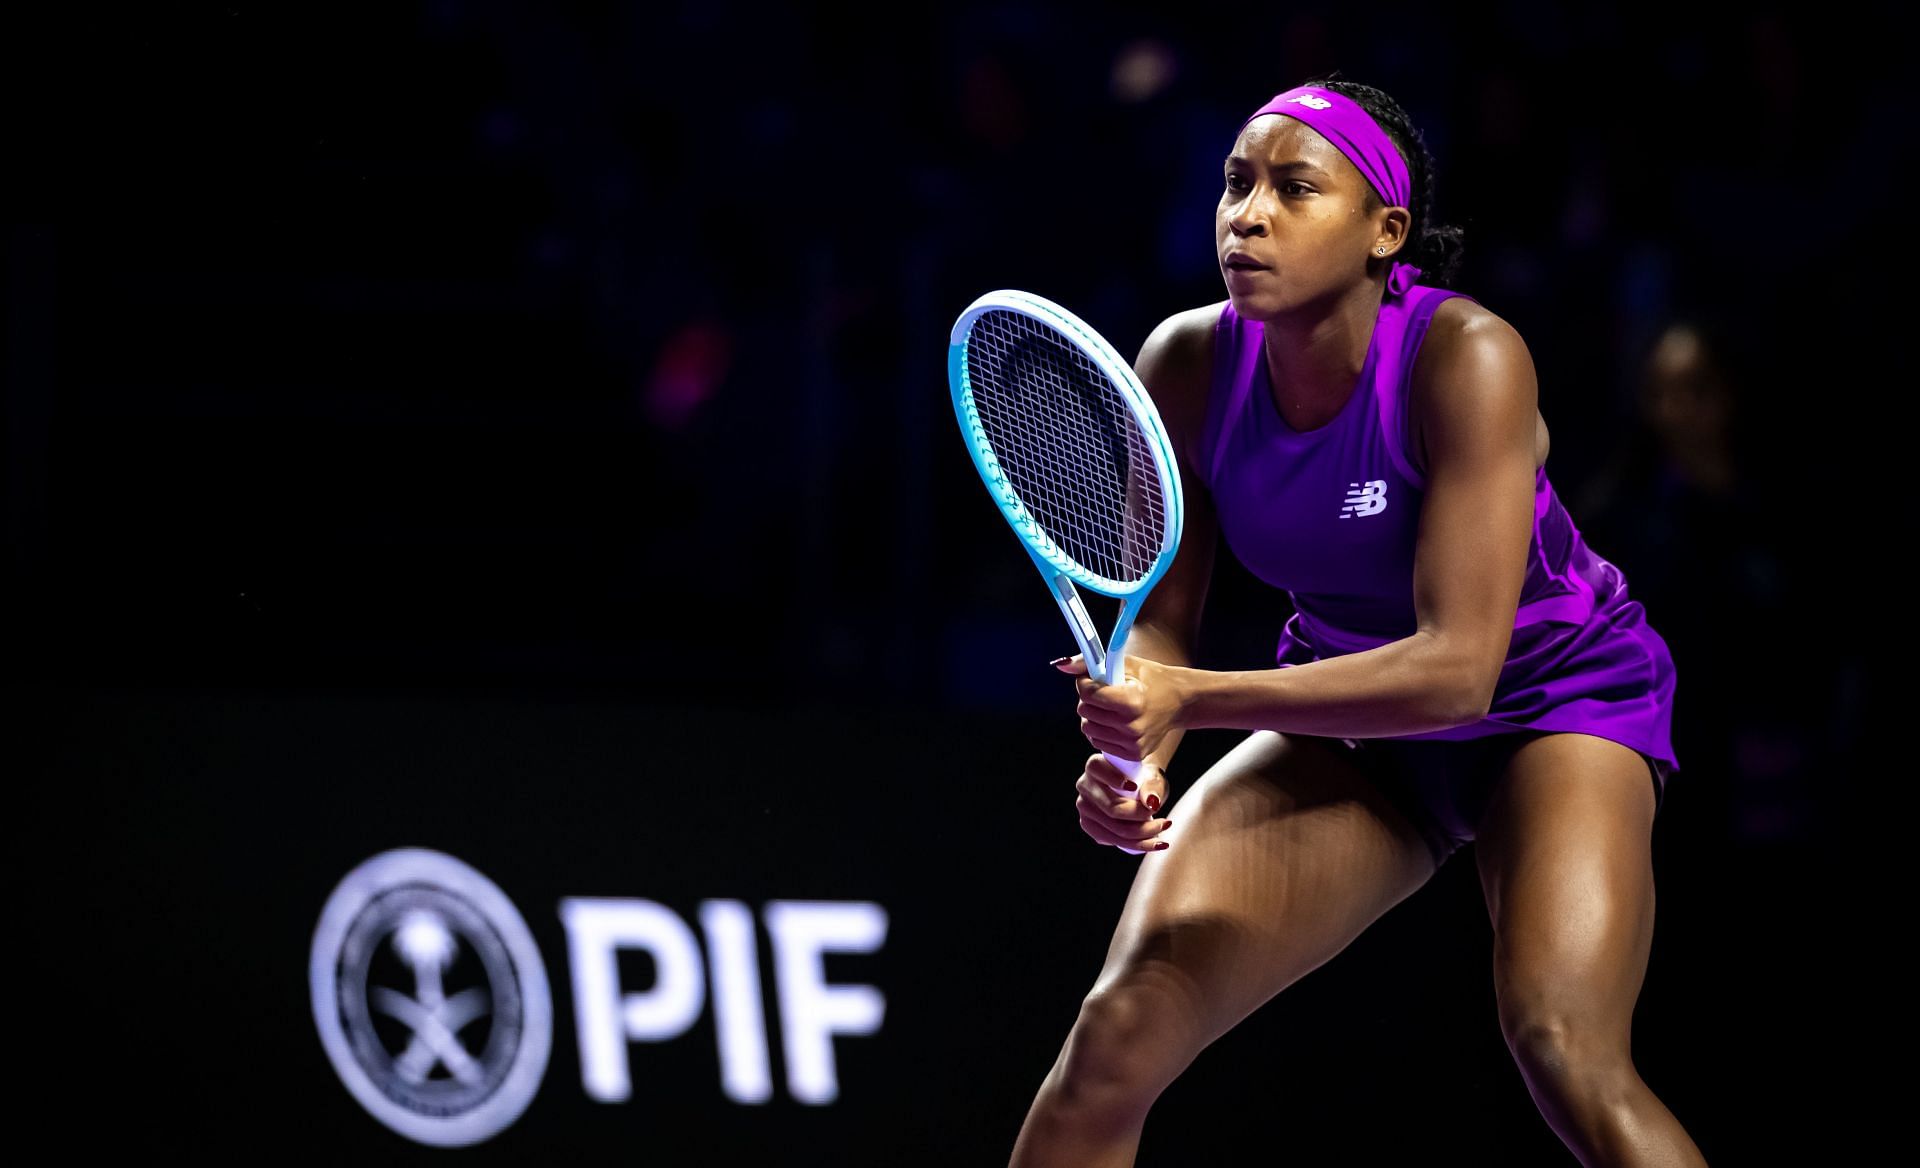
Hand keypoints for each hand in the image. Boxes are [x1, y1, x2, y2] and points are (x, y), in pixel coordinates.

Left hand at [1054, 652, 1184, 763]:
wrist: (1179, 702)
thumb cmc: (1150, 679)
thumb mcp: (1124, 663)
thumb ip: (1089, 663)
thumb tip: (1060, 665)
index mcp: (1131, 701)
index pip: (1088, 694)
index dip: (1086, 683)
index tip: (1095, 678)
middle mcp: (1132, 726)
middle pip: (1085, 712)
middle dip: (1089, 699)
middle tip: (1106, 693)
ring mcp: (1132, 743)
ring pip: (1088, 729)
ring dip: (1093, 716)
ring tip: (1112, 707)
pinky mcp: (1133, 754)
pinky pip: (1098, 743)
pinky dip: (1101, 731)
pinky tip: (1116, 722)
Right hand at [1075, 754, 1173, 853]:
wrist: (1139, 790)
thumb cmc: (1145, 779)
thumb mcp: (1152, 777)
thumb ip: (1152, 786)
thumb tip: (1151, 803)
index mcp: (1095, 766)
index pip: (1097, 768)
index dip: (1113, 778)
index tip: (1134, 786)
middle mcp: (1084, 786)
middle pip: (1111, 808)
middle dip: (1141, 818)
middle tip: (1165, 821)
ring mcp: (1085, 808)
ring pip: (1114, 830)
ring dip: (1143, 835)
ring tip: (1164, 834)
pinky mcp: (1090, 826)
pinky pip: (1113, 840)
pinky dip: (1137, 844)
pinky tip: (1155, 844)